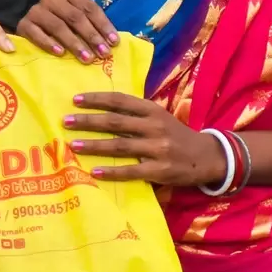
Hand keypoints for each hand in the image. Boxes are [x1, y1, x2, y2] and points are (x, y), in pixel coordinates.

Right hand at [18, 0, 118, 62]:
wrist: (32, 24)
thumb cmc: (62, 22)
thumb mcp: (77, 18)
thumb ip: (92, 25)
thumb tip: (113, 42)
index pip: (89, 8)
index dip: (103, 25)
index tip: (114, 43)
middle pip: (75, 17)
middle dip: (91, 36)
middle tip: (103, 53)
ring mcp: (37, 10)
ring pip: (58, 26)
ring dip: (74, 43)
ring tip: (86, 58)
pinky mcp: (24, 24)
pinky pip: (37, 33)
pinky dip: (49, 43)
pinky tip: (60, 53)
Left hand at [64, 92, 224, 187]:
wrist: (206, 157)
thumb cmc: (176, 135)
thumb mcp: (160, 117)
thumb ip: (136, 113)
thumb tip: (101, 109)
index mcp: (152, 110)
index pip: (120, 101)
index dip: (97, 99)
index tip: (75, 100)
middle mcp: (154, 126)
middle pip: (115, 122)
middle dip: (88, 121)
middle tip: (66, 121)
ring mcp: (157, 148)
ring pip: (120, 145)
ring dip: (94, 144)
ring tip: (73, 144)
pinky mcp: (160, 170)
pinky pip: (131, 171)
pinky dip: (112, 171)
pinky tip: (95, 171)